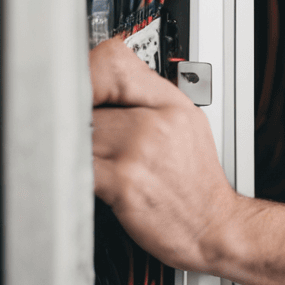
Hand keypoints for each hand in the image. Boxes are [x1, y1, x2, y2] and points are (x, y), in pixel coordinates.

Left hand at [91, 38, 239, 271]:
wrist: (214, 225)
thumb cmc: (196, 182)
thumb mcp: (188, 125)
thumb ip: (152, 101)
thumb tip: (110, 86)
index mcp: (172, 102)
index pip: (114, 59)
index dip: (87, 69)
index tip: (78, 84)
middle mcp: (157, 120)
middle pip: (88, 96)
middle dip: (74, 113)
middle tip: (70, 125)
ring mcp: (140, 149)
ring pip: (79, 130)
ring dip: (69, 143)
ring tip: (72, 152)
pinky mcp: (123, 182)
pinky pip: (78, 166)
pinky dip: (69, 170)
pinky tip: (75, 176)